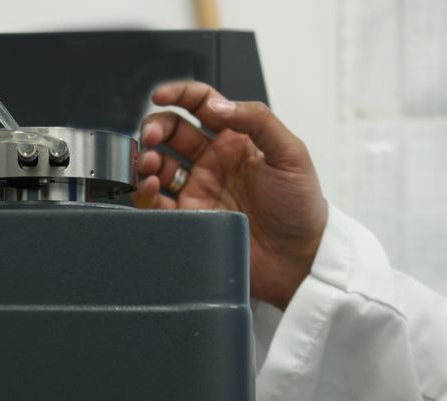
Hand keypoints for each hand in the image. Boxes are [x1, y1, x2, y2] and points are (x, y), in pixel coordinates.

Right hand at [133, 81, 326, 308]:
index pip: (201, 105)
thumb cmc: (301, 207)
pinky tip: (151, 186)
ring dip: (146, 158)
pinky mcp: (189, 219)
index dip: (179, 94)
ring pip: (158, 165)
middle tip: (151, 134)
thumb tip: (217, 104)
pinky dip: (145, 191)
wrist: (298, 259)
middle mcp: (213, 162)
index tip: (161, 95)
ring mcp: (198, 190)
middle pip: (172, 132)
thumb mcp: (290, 154)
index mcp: (236, 140)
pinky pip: (156, 202)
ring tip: (150, 163)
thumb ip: (257, 120)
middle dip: (155, 126)